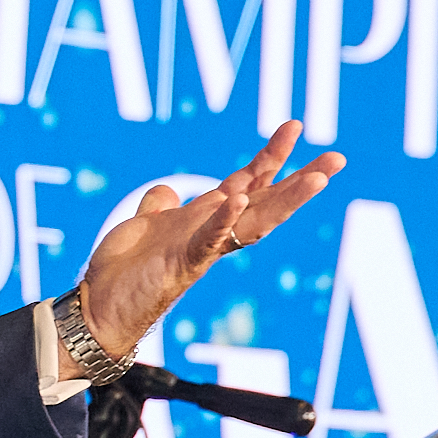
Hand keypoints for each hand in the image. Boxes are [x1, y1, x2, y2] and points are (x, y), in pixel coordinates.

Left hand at [62, 121, 345, 376]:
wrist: (99, 309)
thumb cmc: (125, 273)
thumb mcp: (143, 226)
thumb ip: (158, 206)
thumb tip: (167, 190)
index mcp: (205, 219)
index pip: (247, 183)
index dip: (270, 157)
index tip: (294, 127)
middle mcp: (212, 234)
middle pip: (265, 202)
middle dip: (301, 181)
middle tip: (337, 159)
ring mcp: (202, 251)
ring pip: (253, 223)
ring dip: (285, 200)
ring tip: (315, 178)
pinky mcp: (181, 266)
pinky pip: (207, 241)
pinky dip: (221, 220)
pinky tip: (235, 199)